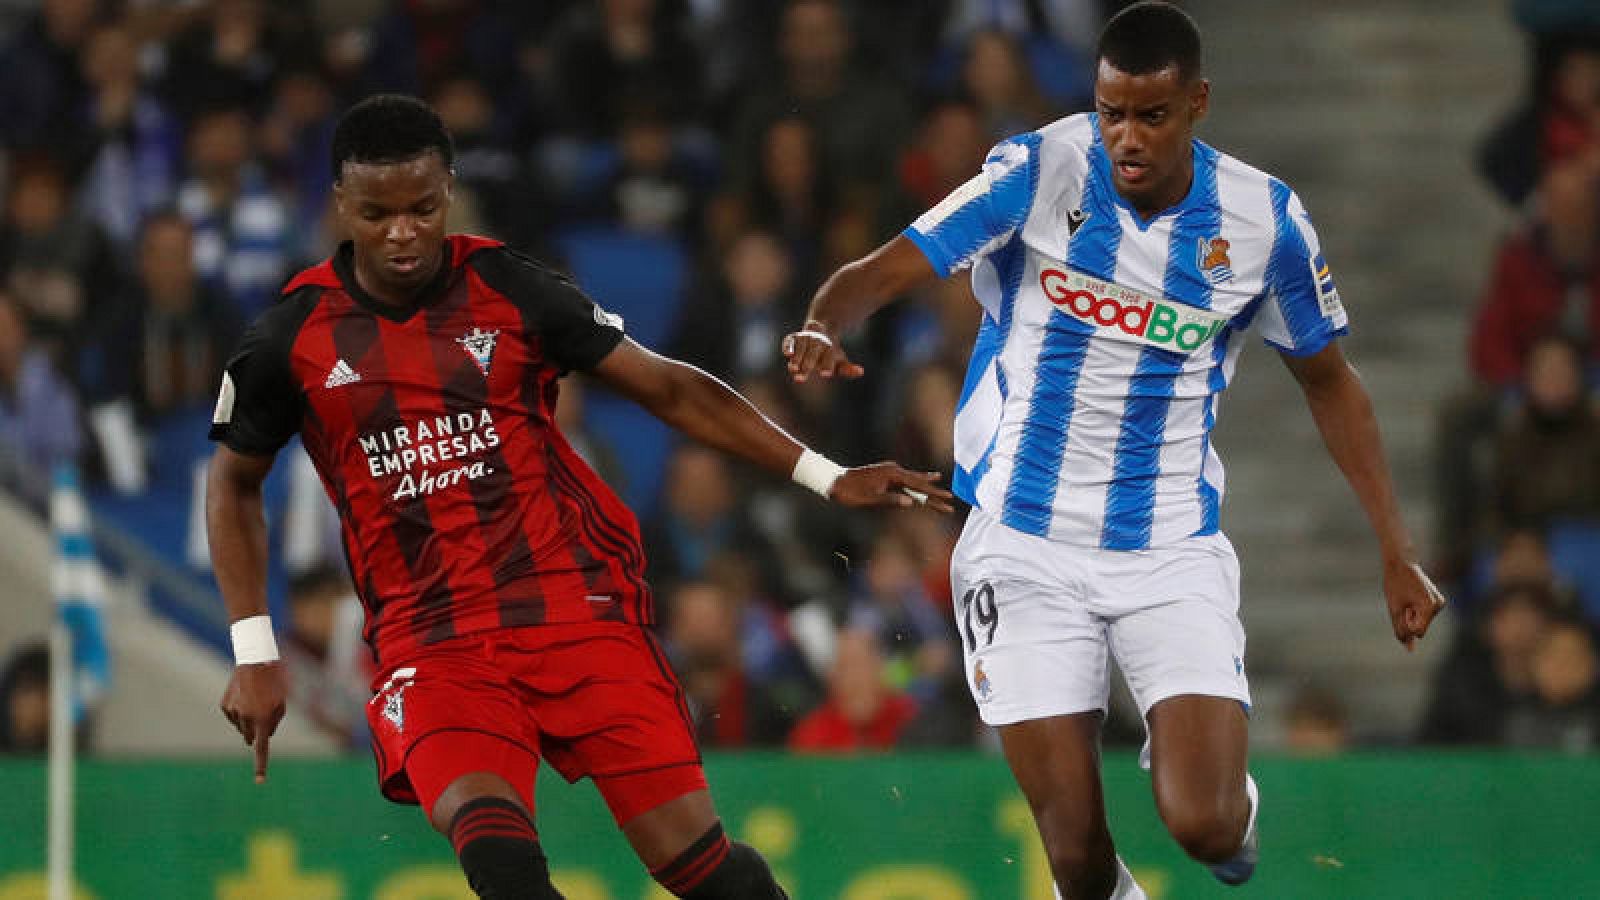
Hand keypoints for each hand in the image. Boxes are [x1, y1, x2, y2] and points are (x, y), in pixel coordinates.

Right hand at [220, 661, 287, 782]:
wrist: (255, 662)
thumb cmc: (274, 682)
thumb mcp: (282, 703)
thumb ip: (275, 722)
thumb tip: (264, 738)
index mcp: (263, 720)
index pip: (262, 749)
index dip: (261, 766)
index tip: (259, 781)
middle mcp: (246, 719)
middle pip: (251, 738)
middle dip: (257, 733)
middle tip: (263, 714)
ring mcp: (233, 713)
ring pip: (241, 727)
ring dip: (248, 720)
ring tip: (255, 700)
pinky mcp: (224, 706)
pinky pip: (233, 716)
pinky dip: (239, 711)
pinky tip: (244, 697)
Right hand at [783, 320, 863, 382]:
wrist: (822, 329)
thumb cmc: (831, 352)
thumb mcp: (840, 360)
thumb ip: (848, 368)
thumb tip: (861, 371)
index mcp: (830, 348)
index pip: (829, 356)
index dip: (827, 364)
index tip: (825, 374)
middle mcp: (817, 341)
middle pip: (813, 351)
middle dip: (807, 364)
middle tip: (801, 378)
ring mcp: (805, 337)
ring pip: (801, 345)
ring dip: (796, 356)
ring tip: (792, 369)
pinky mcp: (795, 337)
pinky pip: (790, 339)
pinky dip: (788, 345)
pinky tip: (787, 354)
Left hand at [829, 463, 954, 511]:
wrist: (834, 481)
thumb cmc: (850, 492)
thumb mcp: (870, 499)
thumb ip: (891, 500)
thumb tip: (911, 503)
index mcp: (892, 474)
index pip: (918, 486)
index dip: (934, 495)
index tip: (948, 500)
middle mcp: (893, 470)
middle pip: (918, 483)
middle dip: (934, 492)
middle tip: (951, 499)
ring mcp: (889, 471)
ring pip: (912, 480)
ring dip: (925, 487)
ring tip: (940, 484)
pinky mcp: (884, 475)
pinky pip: (903, 481)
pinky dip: (913, 483)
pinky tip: (917, 483)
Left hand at [1382, 559, 1445, 650]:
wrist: (1400, 563)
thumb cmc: (1395, 584)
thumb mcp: (1394, 609)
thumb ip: (1401, 630)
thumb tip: (1410, 650)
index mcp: (1429, 606)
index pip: (1418, 632)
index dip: (1406, 624)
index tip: (1402, 608)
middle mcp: (1438, 605)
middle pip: (1421, 628)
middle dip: (1410, 620)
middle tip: (1403, 601)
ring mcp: (1440, 602)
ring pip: (1423, 622)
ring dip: (1412, 615)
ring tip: (1407, 597)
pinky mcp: (1437, 600)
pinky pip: (1425, 615)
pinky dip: (1416, 610)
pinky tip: (1411, 597)